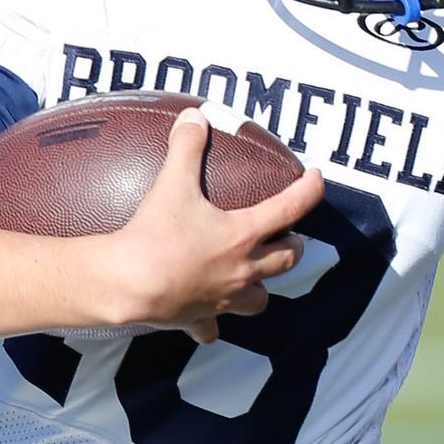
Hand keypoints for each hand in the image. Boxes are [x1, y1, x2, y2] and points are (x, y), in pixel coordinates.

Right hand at [104, 112, 323, 340]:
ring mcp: (224, 299)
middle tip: (288, 233)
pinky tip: (206, 319)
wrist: (127, 284)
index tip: (316, 179)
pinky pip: (212, 327)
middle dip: (293, 245)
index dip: (309, 190)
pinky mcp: (199, 319)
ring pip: (260, 300)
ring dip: (262, 287)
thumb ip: (186, 147)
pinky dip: (212, 322)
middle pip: (287, 260)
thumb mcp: (172, 183)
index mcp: (244, 235)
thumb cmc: (155, 234)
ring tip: (254, 275)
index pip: (291, 209)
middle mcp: (243, 270)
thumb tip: (194, 116)